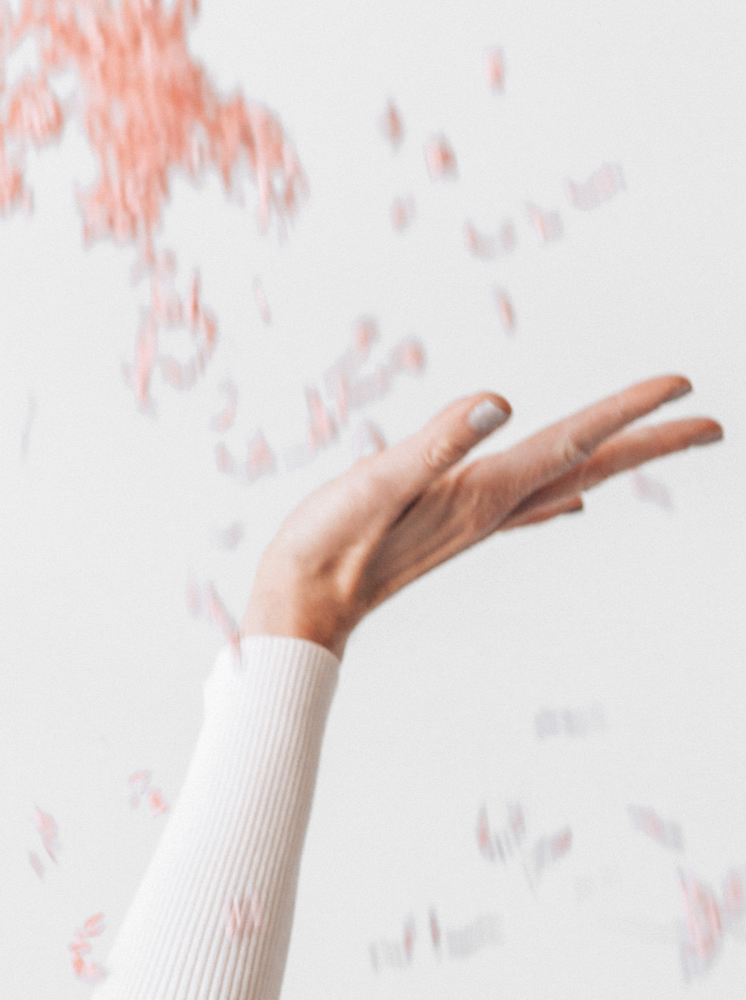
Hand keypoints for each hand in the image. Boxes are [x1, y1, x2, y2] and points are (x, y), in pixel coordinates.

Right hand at [245, 374, 721, 656]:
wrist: (296, 614)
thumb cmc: (324, 549)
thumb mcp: (375, 483)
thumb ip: (438, 442)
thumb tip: (502, 402)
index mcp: (482, 492)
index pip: (572, 441)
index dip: (628, 409)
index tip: (683, 384)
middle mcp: (491, 510)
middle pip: (590, 469)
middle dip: (652, 443)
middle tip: (712, 425)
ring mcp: (476, 524)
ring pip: (568, 484)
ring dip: (616, 462)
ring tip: (659, 444)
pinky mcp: (452, 530)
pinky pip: (529, 507)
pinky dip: (565, 494)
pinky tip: (576, 501)